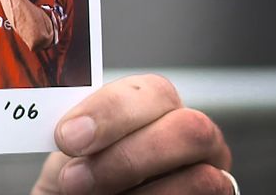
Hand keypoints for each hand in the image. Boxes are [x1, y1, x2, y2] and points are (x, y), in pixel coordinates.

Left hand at [32, 74, 232, 193]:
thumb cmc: (78, 176)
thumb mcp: (71, 149)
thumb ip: (79, 130)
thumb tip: (70, 128)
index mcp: (155, 106)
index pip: (152, 91)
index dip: (110, 112)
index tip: (66, 137)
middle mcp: (190, 135)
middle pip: (189, 129)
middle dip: (129, 155)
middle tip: (74, 178)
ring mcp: (208, 173)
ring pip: (200, 178)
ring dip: (138, 189)